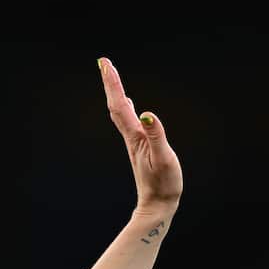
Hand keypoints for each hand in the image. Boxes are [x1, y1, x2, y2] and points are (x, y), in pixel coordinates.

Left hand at [99, 57, 182, 213]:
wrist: (157, 205)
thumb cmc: (163, 184)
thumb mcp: (163, 158)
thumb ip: (156, 136)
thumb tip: (147, 114)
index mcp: (135, 136)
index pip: (120, 104)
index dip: (113, 83)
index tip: (105, 63)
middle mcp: (131, 136)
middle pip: (116, 105)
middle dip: (111, 83)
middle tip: (104, 62)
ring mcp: (134, 142)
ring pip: (121, 112)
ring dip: (116, 93)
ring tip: (112, 76)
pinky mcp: (140, 148)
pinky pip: (129, 122)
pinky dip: (126, 107)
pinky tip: (128, 105)